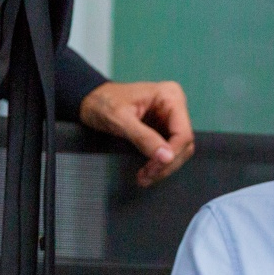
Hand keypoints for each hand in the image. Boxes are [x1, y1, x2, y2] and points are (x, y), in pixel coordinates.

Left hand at [78, 80, 194, 186]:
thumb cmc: (103, 103)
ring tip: (144, 177)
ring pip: (177, 151)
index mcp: (170, 97)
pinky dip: (158, 164)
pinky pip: (167, 151)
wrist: (90, 100)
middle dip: (166, 163)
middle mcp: (174, 106)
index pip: (183, 133)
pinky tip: (146, 172)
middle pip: (183, 144)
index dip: (172, 154)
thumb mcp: (121, 120)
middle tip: (146, 176)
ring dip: (163, 167)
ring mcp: (169, 119)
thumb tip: (166, 157)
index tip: (153, 168)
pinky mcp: (162, 130)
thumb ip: (144, 138)